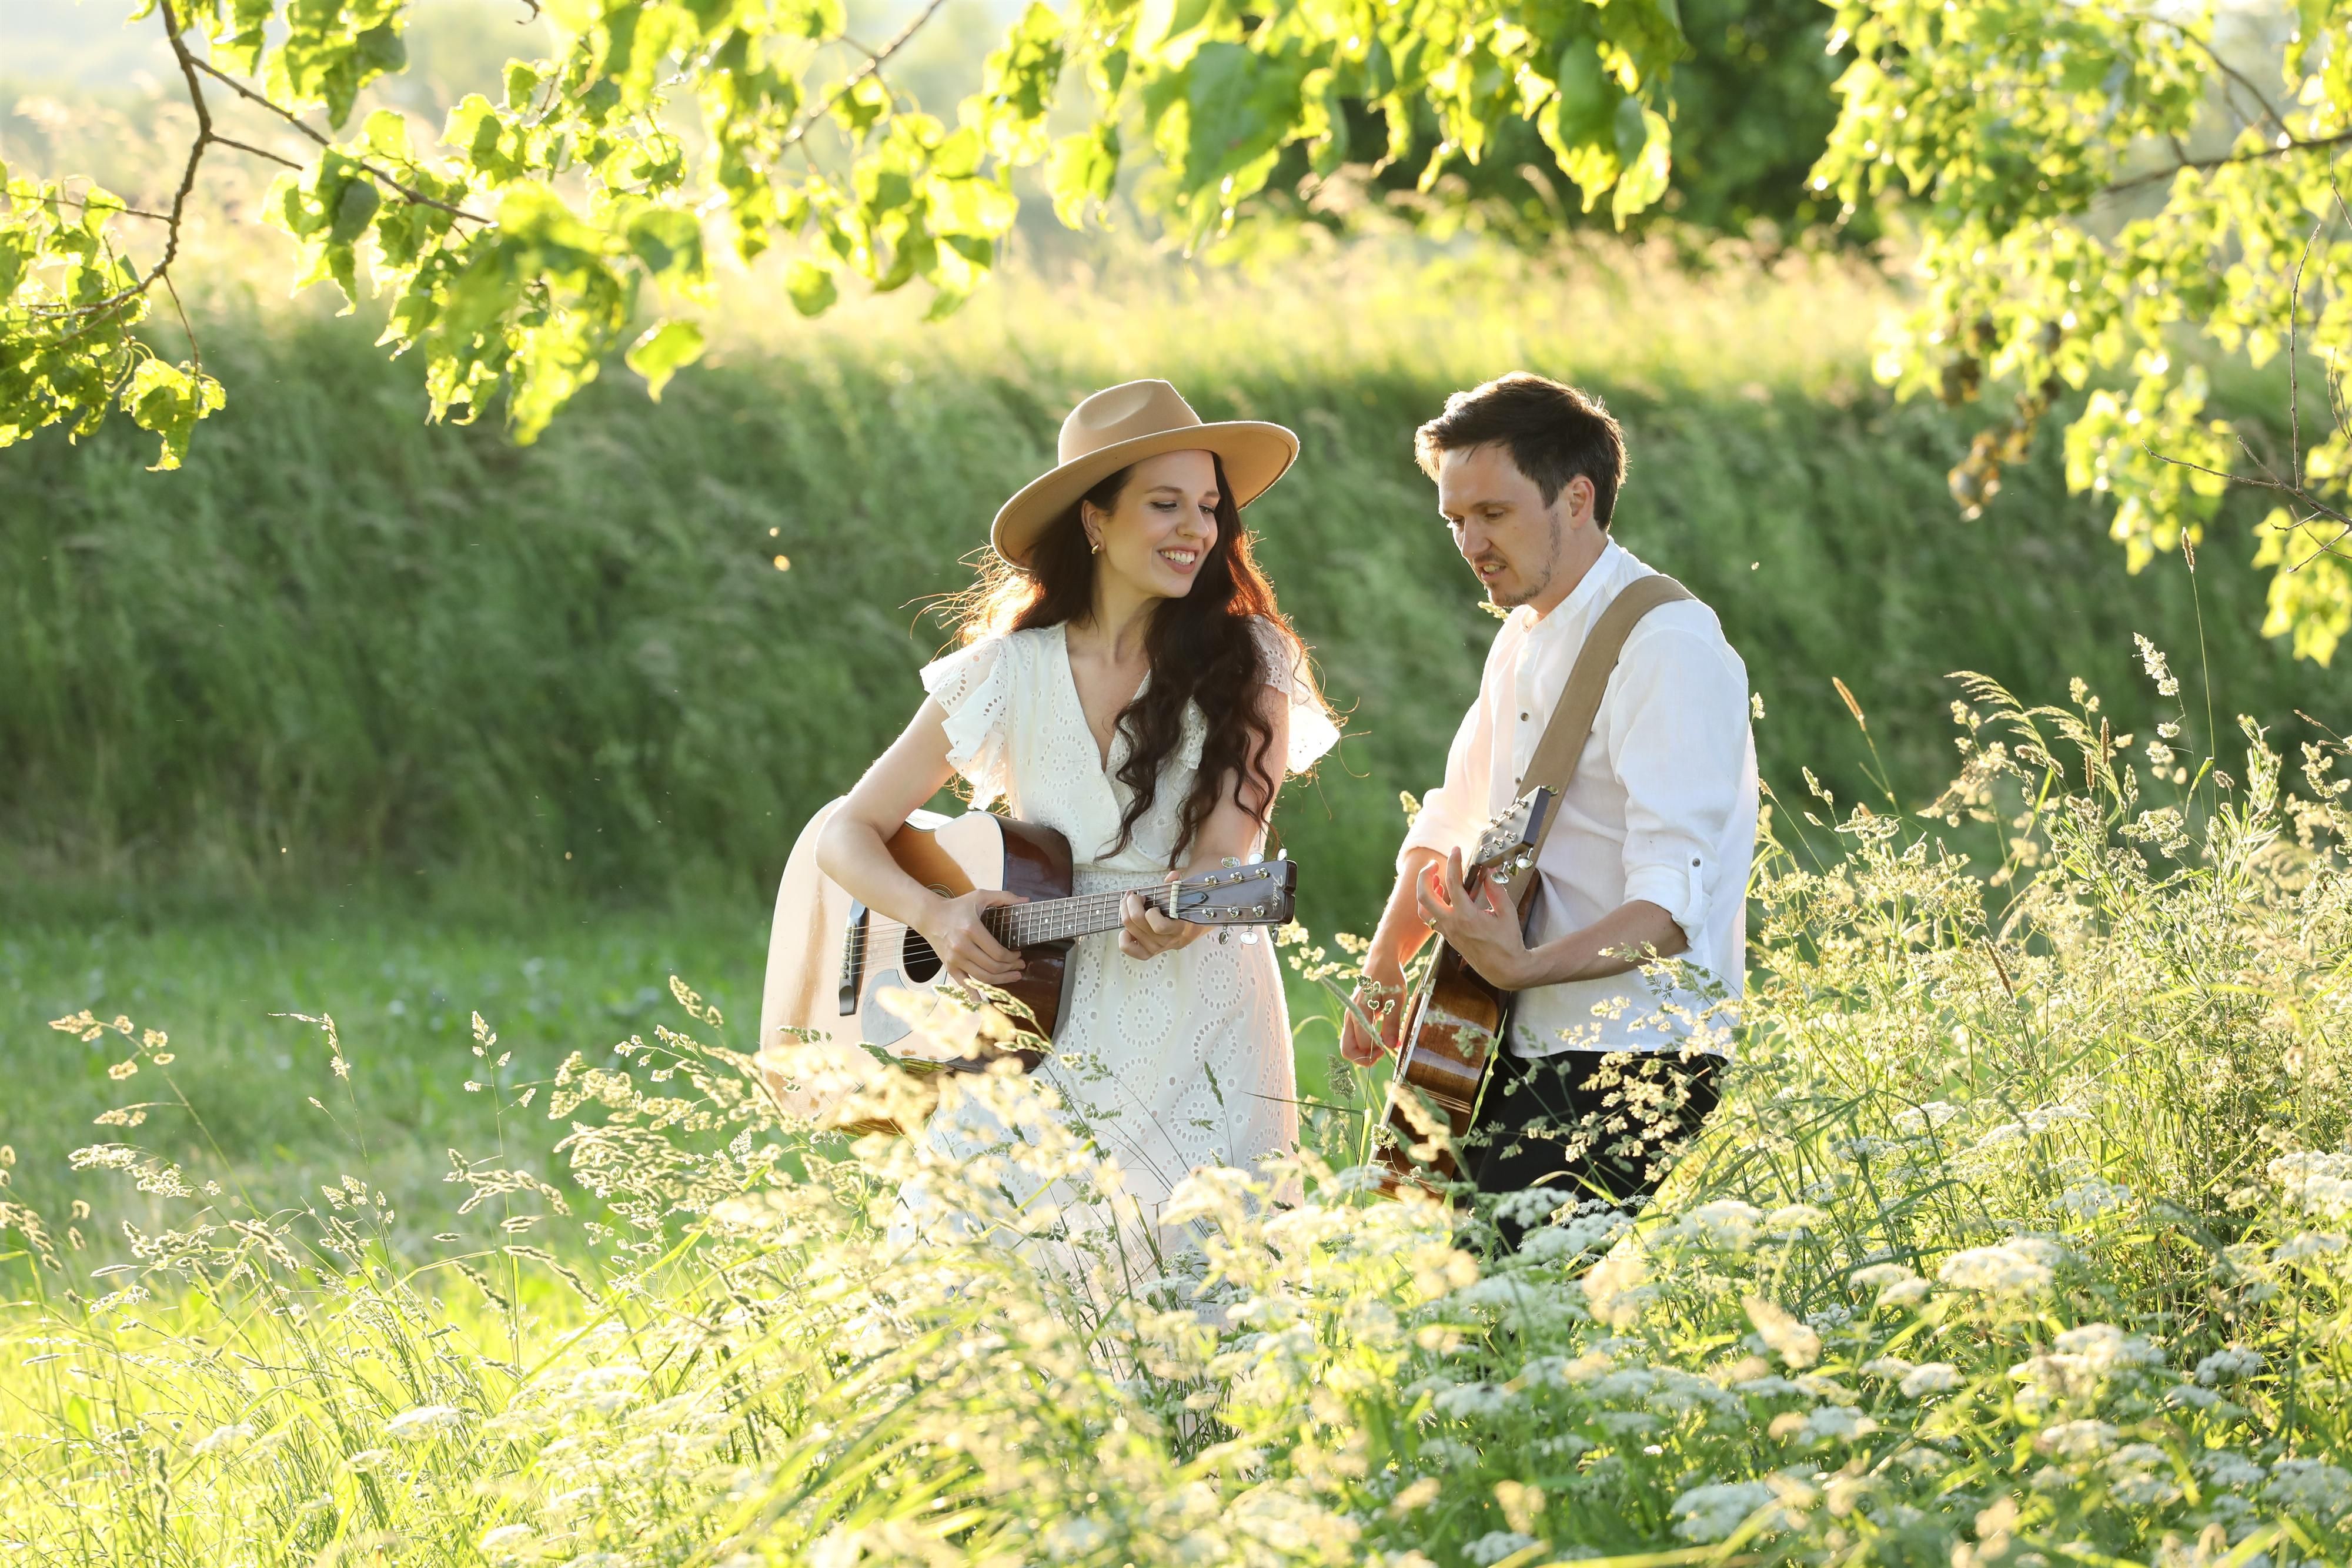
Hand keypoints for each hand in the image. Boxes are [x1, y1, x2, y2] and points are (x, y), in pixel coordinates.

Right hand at [921, 889, 1026, 987]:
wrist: (930, 916)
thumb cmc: (958, 906)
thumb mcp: (980, 896)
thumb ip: (1004, 896)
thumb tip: (1025, 900)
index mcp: (971, 929)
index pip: (998, 953)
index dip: (1012, 958)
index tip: (1019, 955)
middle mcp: (962, 946)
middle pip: (992, 967)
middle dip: (1010, 969)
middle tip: (1020, 967)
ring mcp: (954, 958)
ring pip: (982, 977)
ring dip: (1001, 981)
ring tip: (1013, 977)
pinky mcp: (949, 966)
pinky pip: (964, 984)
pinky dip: (973, 993)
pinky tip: (983, 999)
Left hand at [1118, 872, 1203, 960]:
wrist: (1188, 931)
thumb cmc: (1182, 912)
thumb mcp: (1181, 900)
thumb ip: (1176, 888)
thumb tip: (1173, 875)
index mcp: (1178, 928)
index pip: (1159, 926)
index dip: (1150, 912)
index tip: (1150, 900)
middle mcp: (1166, 941)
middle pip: (1138, 921)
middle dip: (1131, 903)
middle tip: (1134, 895)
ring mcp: (1155, 948)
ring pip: (1130, 929)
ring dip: (1125, 911)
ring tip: (1128, 903)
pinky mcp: (1146, 952)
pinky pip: (1128, 947)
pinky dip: (1123, 936)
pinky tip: (1127, 927)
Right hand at [1340, 968, 1407, 1066]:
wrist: (1381, 962)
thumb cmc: (1390, 978)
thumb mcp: (1396, 999)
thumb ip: (1392, 1023)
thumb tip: (1391, 1046)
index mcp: (1360, 1012)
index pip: (1362, 1043)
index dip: (1378, 1050)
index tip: (1393, 1043)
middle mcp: (1351, 1017)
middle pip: (1347, 1050)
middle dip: (1365, 1058)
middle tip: (1383, 1052)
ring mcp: (1350, 1019)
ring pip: (1349, 1046)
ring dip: (1364, 1053)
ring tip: (1383, 1044)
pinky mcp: (1354, 1019)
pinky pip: (1354, 1039)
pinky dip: (1365, 1045)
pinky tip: (1380, 1036)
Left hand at [1416, 848, 1533, 990]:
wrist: (1504, 969)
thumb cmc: (1507, 942)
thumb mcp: (1506, 912)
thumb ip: (1496, 890)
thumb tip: (1488, 872)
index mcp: (1466, 916)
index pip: (1453, 883)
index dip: (1453, 863)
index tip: (1456, 850)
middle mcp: (1452, 924)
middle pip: (1424, 896)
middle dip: (1424, 876)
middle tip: (1434, 864)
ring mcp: (1447, 932)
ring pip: (1423, 909)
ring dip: (1424, 891)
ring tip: (1435, 878)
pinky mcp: (1448, 937)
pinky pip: (1430, 919)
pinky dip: (1431, 904)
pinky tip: (1441, 895)